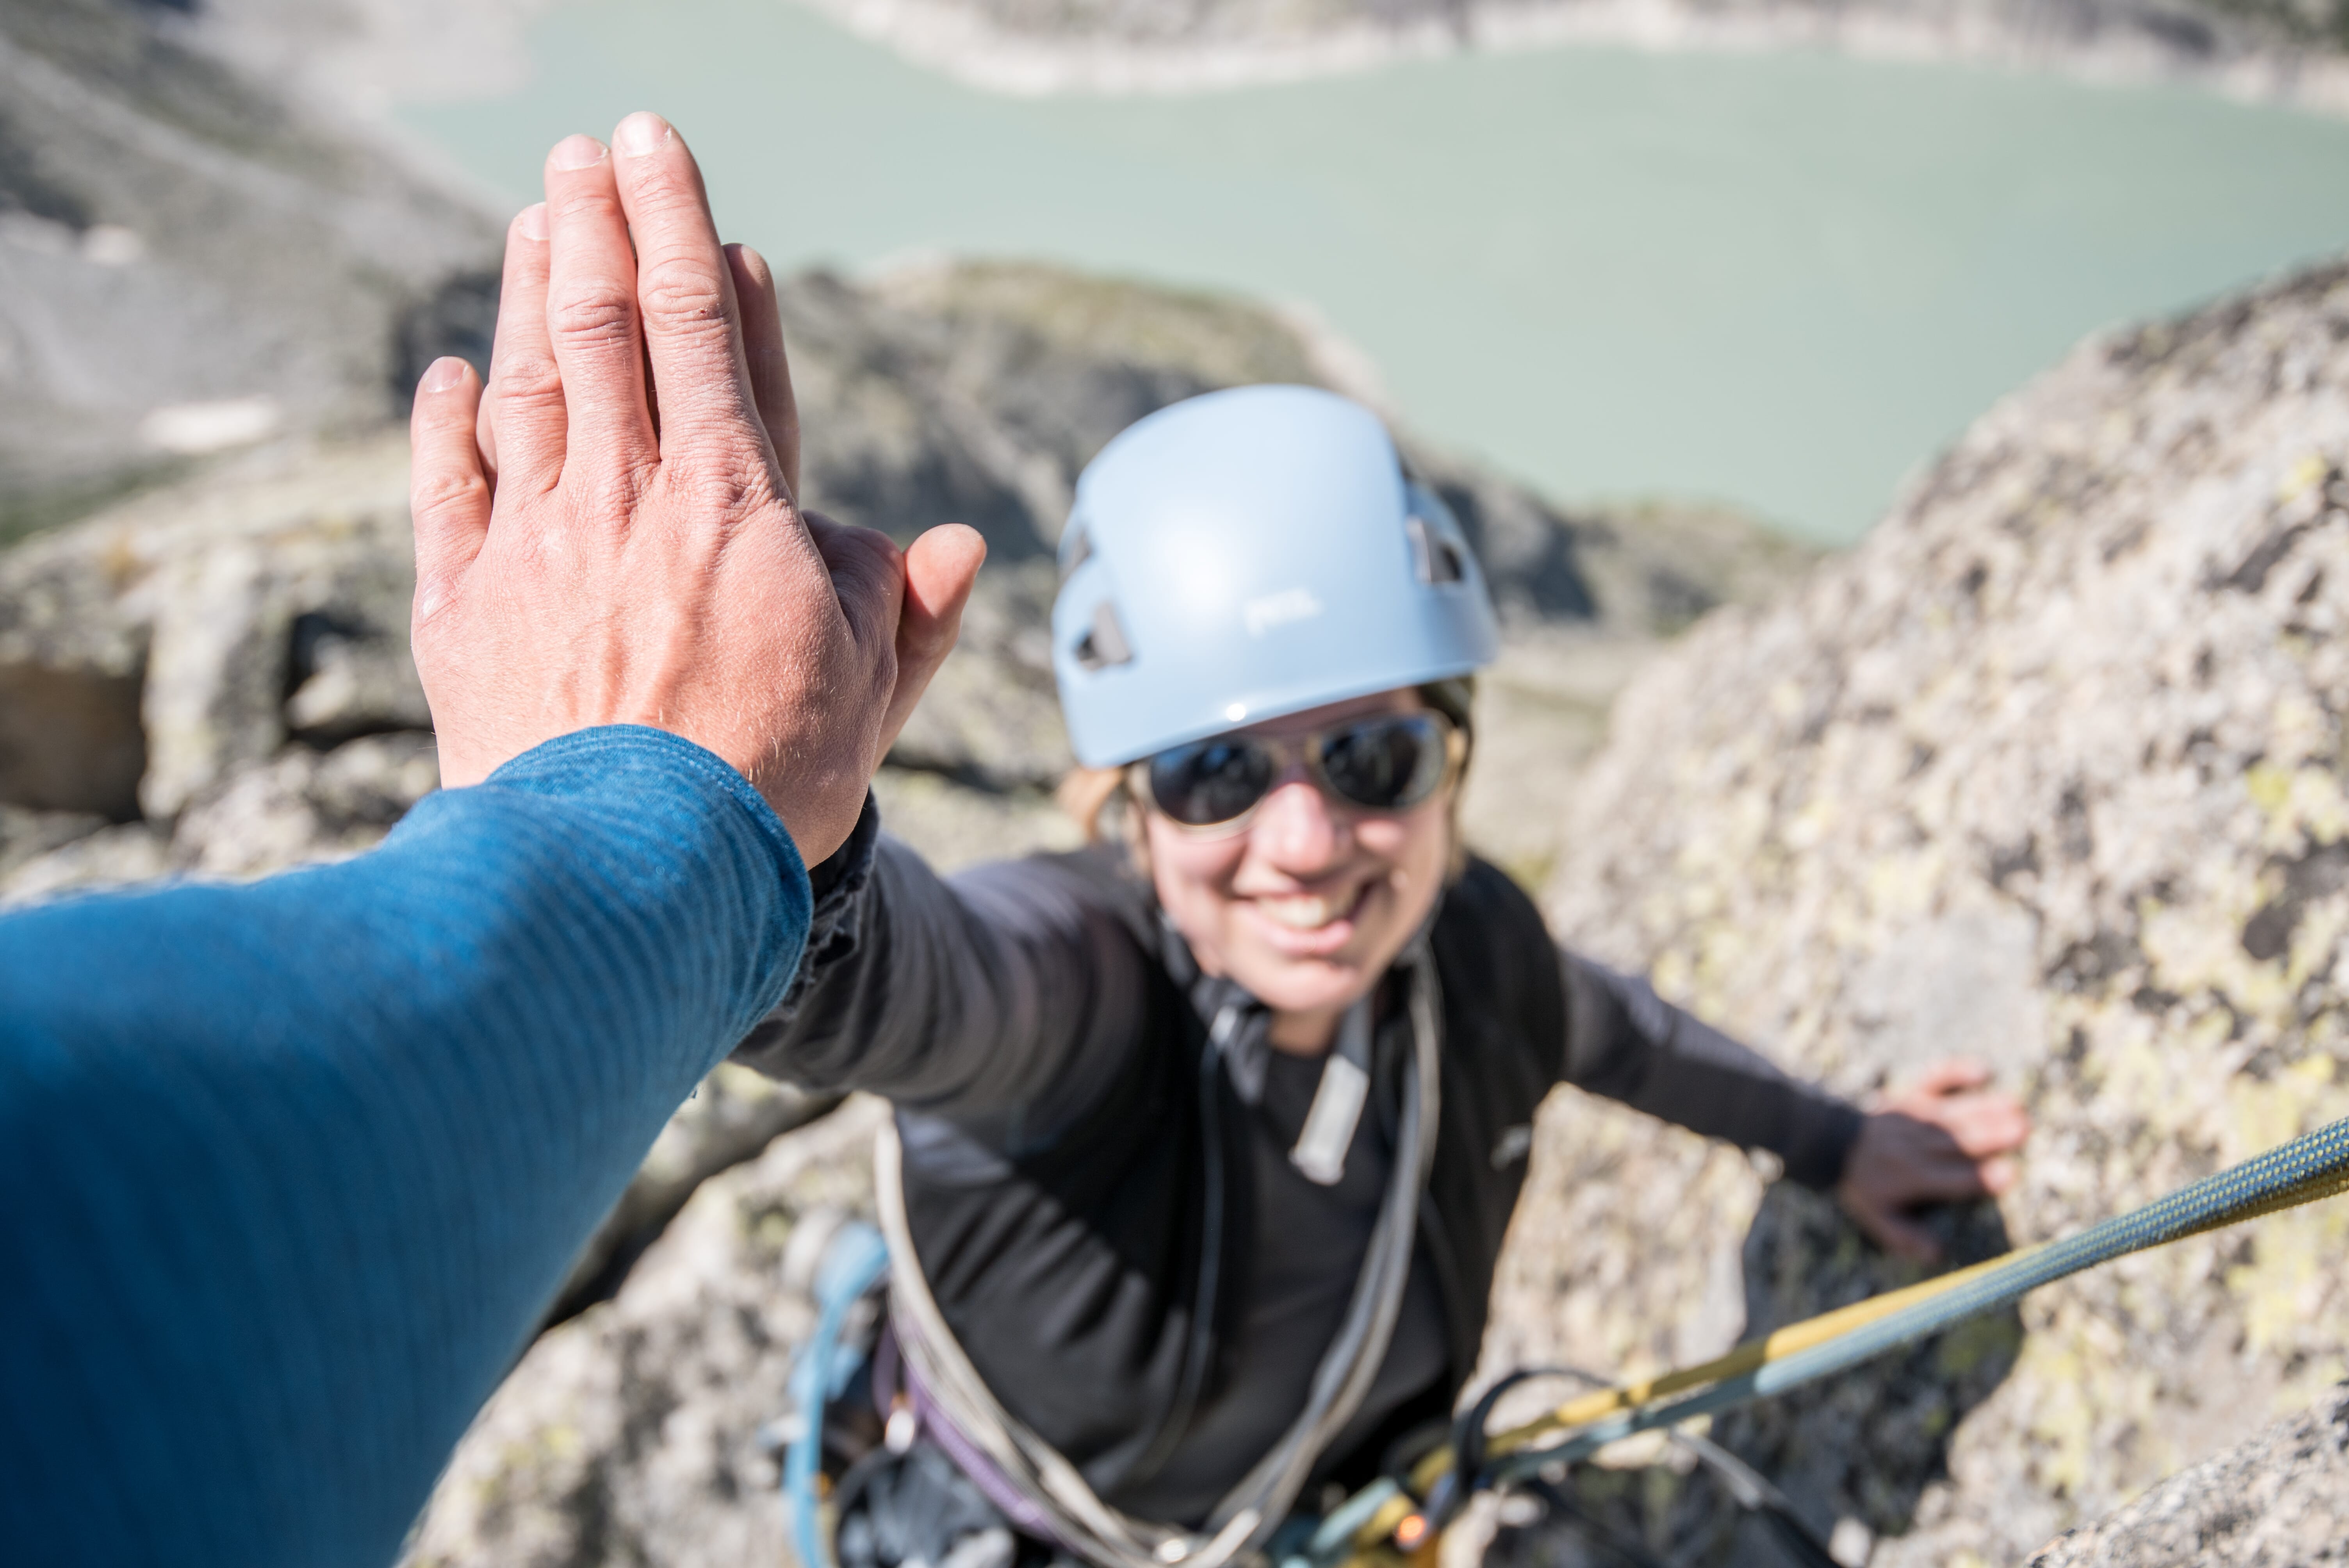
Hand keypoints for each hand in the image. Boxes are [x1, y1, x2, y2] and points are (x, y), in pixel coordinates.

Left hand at [407, 112, 983, 861]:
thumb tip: (951, 544)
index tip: (678, 178)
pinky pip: (448, 490)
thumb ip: (905, 608)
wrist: (627, 874)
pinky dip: (446, 424)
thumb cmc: (766, 786)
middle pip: (612, 329)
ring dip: (532, 289)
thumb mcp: (870, 693)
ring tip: (536, 214)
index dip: (694, 245)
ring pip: (533, 383)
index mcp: (734, 509)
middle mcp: (627, 501)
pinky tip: (452, 375)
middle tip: (592, 148)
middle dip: (603, 224)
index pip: (714, 341)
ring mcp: (535, 546)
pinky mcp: (462, 606)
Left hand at [1835, 1059, 2029, 1262]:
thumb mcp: (1878, 1218)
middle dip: (1991, 1136)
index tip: (2009, 1175)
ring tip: (2016, 1107)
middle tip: (2023, 1130)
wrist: (1832, 1143)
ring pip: (1953, 1115)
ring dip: (1985, 1109)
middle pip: (1958, 1143)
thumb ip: (1907, 1237)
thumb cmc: (1865, 1185)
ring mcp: (1914, 1118)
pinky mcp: (1911, 1096)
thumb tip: (1939, 1256)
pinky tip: (1983, 1071)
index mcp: (1912, 1178)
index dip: (1980, 1179)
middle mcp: (1915, 1147)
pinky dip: (1956, 1073)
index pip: (1952, 1180)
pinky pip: (1934, 1080)